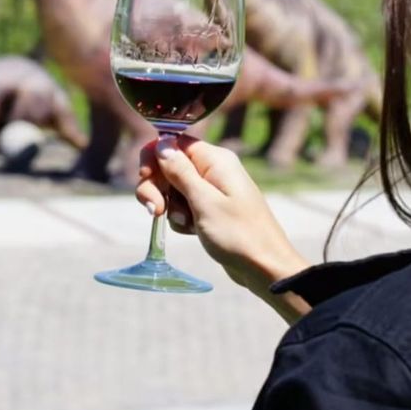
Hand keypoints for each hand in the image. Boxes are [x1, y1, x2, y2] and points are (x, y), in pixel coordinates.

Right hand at [137, 135, 311, 322]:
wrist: (264, 267)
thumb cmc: (238, 234)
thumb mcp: (204, 201)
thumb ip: (180, 171)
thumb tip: (162, 142)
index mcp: (215, 159)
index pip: (174, 142)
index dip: (154, 157)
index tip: (145, 179)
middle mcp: (214, 170)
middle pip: (170, 166)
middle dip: (157, 187)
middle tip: (155, 210)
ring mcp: (213, 191)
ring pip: (174, 189)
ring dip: (171, 207)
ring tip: (187, 224)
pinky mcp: (211, 210)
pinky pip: (184, 207)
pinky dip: (182, 219)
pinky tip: (192, 231)